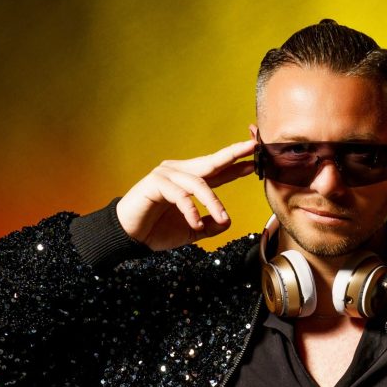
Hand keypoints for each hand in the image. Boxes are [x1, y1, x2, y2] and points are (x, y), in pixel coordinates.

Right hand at [115, 139, 255, 250]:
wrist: (132, 237)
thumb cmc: (158, 230)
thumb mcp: (192, 231)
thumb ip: (210, 225)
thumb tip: (227, 221)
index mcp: (190, 181)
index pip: (217, 170)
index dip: (235, 165)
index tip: (254, 161)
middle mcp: (179, 172)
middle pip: (210, 162)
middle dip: (232, 155)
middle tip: (250, 149)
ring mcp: (166, 175)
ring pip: (198, 183)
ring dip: (213, 201)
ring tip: (221, 217)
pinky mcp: (155, 183)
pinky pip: (180, 194)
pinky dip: (191, 209)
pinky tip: (195, 222)